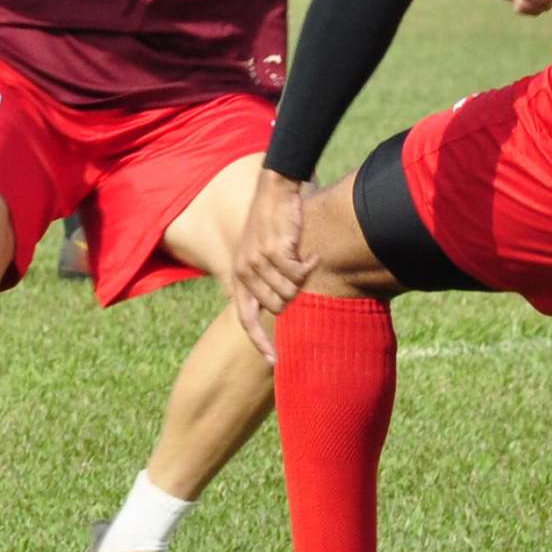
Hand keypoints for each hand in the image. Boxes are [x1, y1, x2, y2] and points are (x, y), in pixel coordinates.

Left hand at [229, 170, 314, 360]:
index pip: (246, 319)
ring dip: (302, 279)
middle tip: (300, 276)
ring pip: (290, 292)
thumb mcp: (259, 253)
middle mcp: (244, 271)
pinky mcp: (276, 250)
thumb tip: (280, 309)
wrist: (275, 190)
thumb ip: (263, 280)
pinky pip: (300, 274)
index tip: (273, 361)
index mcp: (237, 276)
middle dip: (293, 296)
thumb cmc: (271, 224)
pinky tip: (314, 256)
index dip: (259, 342)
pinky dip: (311, 267)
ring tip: (304, 261)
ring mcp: (259, 262)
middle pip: (277, 307)